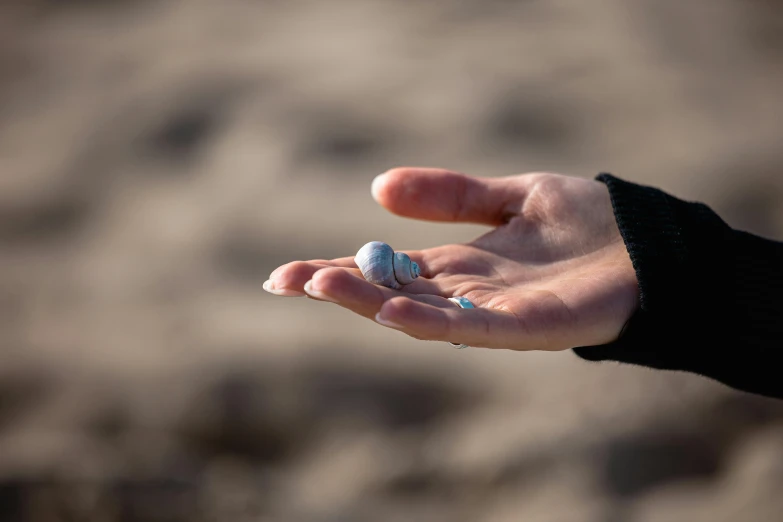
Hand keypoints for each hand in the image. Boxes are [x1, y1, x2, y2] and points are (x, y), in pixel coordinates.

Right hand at [264, 168, 638, 350]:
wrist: (651, 245)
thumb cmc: (588, 223)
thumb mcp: (512, 194)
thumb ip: (452, 194)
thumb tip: (378, 187)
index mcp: (459, 263)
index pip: (386, 268)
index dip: (337, 269)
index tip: (287, 273)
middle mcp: (466, 293)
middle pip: (391, 293)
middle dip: (339, 287)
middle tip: (287, 280)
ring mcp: (493, 314)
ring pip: (419, 312)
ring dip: (369, 301)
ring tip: (322, 284)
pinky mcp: (528, 328)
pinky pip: (471, 328)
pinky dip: (428, 320)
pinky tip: (389, 309)